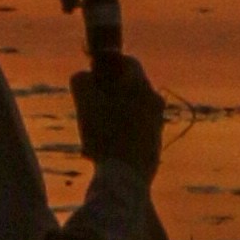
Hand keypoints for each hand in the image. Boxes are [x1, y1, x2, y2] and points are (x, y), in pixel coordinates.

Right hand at [72, 51, 165, 189]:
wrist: (126, 177)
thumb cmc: (105, 135)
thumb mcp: (84, 101)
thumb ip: (82, 80)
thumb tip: (84, 75)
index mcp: (141, 86)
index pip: (127, 62)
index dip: (107, 65)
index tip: (92, 78)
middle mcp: (155, 101)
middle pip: (128, 87)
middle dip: (107, 94)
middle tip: (88, 109)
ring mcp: (157, 124)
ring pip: (130, 110)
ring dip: (111, 116)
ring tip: (92, 137)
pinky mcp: (155, 144)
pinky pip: (134, 131)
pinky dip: (119, 135)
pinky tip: (102, 152)